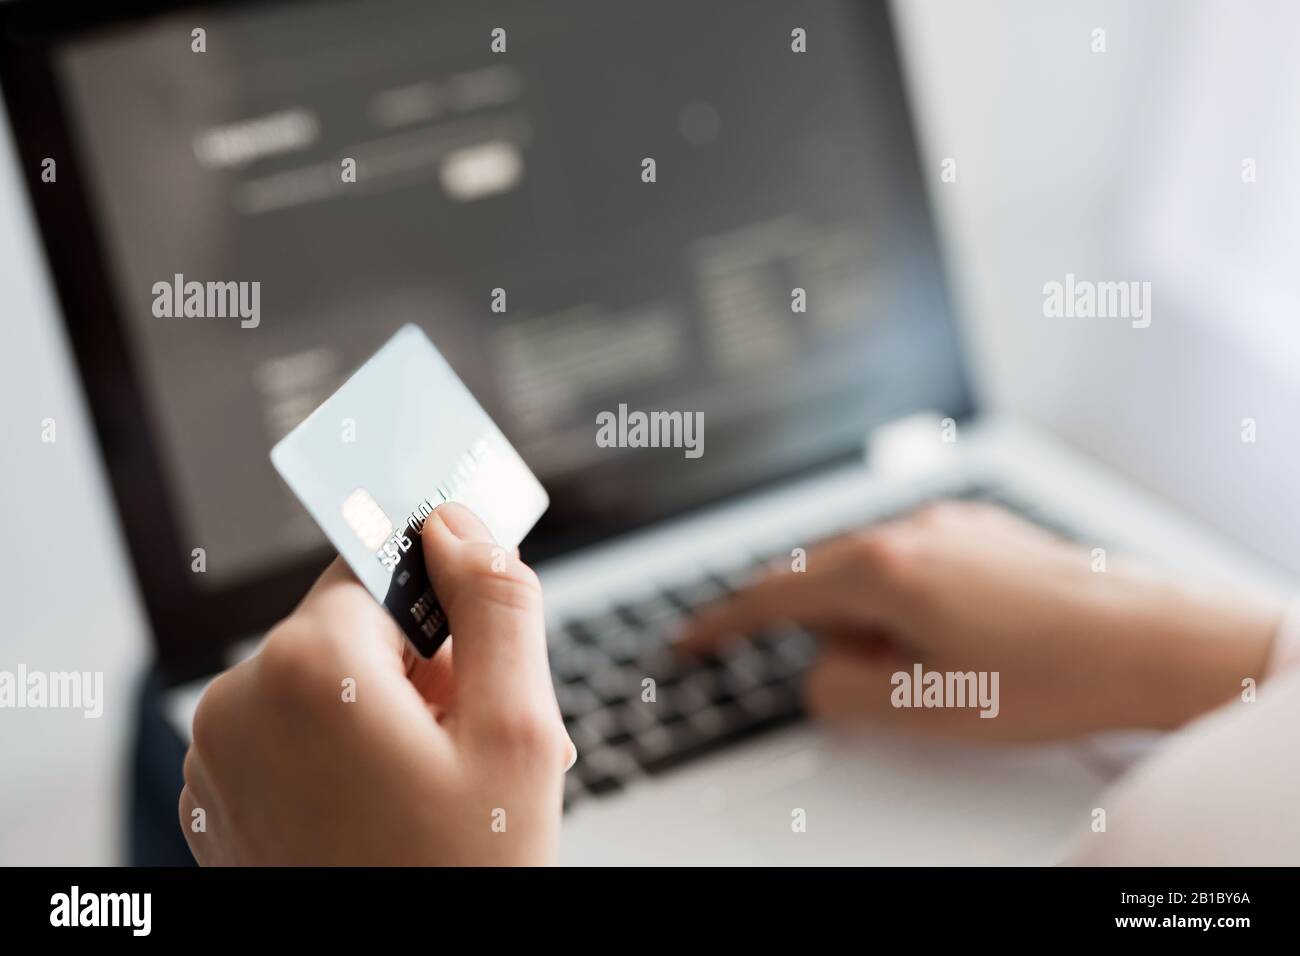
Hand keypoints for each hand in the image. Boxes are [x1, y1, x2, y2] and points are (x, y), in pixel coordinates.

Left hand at [179, 502, 572, 864]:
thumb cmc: (461, 879)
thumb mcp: (518, 732)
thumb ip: (497, 604)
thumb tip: (460, 524)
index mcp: (308, 668)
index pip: (378, 565)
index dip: (442, 604)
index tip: (476, 640)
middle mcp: (240, 702)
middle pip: (351, 629)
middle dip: (421, 668)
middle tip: (472, 739)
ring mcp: (219, 758)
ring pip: (324, 684)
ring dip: (388, 714)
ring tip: (437, 785)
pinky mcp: (220, 801)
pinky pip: (289, 736)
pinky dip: (343, 753)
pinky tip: (393, 806)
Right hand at [679, 501, 1280, 739]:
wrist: (1150, 642)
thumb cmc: (1049, 675)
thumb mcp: (920, 708)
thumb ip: (838, 688)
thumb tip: (819, 668)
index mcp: (883, 568)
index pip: (773, 594)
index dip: (723, 623)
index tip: (690, 640)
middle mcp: (911, 527)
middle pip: (824, 580)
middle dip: (833, 634)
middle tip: (888, 682)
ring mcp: (951, 521)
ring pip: (873, 572)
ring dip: (881, 620)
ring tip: (948, 665)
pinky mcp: (984, 528)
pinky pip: (917, 561)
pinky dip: (915, 602)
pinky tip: (971, 638)